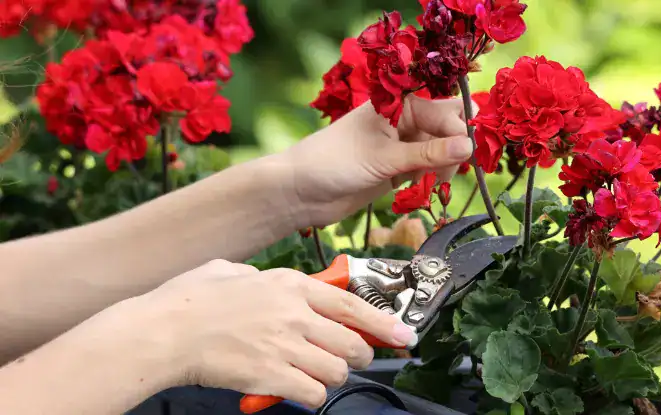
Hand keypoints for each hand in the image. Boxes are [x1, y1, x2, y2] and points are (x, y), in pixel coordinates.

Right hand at [132, 260, 413, 407]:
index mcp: (290, 285)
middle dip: (359, 356)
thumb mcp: (232, 270)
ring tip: (316, 375)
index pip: (352, 304)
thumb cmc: (191, 299)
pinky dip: (311, 395)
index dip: (384, 323)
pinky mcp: (271, 376)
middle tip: (351, 359)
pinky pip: (313, 393)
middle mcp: (295, 314)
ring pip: (337, 371)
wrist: (163, 332)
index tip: (403, 335)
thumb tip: (268, 281)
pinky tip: (297, 389)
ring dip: (332, 377)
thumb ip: (261, 277)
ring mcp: (284, 345)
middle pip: (352, 343)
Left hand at [275, 96, 472, 227]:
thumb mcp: (384, 158)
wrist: (300, 192)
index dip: (459, 133)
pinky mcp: (397, 168)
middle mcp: (403, 121)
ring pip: (440, 152)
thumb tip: (469, 146)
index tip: (463, 157)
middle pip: (446, 128)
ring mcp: (401, 145)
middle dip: (455, 148)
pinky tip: (422, 189)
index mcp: (398, 104)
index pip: (445, 113)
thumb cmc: (334, 163)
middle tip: (448, 170)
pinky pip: (427, 169)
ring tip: (431, 184)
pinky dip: (431, 179)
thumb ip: (428, 154)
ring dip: (443, 168)